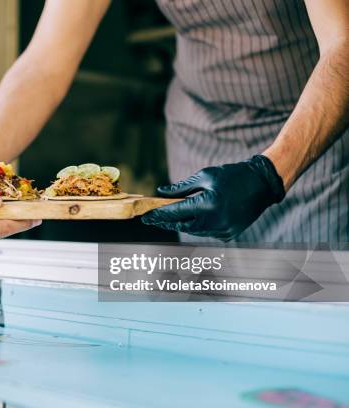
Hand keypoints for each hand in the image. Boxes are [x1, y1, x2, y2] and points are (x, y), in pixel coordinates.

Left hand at [141, 155, 285, 240]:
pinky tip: (188, 220)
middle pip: (182, 226)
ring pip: (194, 231)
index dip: (159, 215)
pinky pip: (206, 232)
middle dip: (166, 222)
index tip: (146, 217)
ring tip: (167, 219)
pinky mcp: (229, 234)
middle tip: (152, 220)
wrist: (262, 183)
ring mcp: (224, 230)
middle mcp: (216, 221)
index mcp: (208, 204)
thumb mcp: (204, 176)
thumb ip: (181, 188)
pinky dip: (196, 227)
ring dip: (181, 225)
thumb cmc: (232, 175)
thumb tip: (161, 192)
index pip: (176, 213)